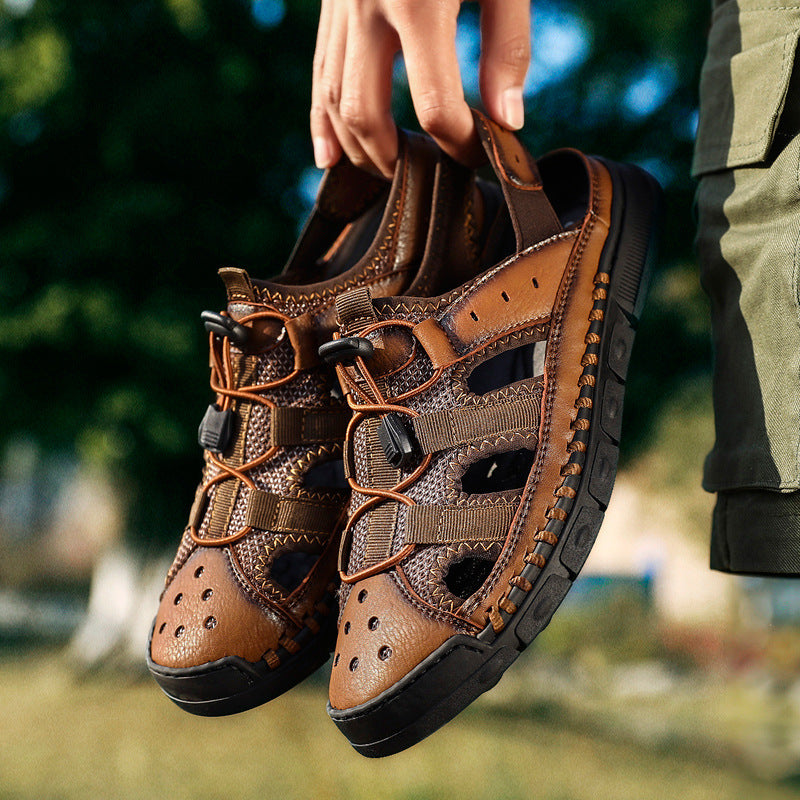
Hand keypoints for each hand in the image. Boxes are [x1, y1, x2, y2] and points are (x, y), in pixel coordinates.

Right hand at [311, 0, 530, 176]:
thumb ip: (507, 43)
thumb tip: (507, 120)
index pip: (434, 105)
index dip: (458, 143)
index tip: (478, 153)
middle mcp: (367, 4)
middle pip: (366, 114)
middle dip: (396, 160)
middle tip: (427, 176)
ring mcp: (340, 4)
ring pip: (333, 100)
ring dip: (358, 149)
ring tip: (388, 174)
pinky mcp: (330, 3)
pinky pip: (318, 72)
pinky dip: (322, 120)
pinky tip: (330, 157)